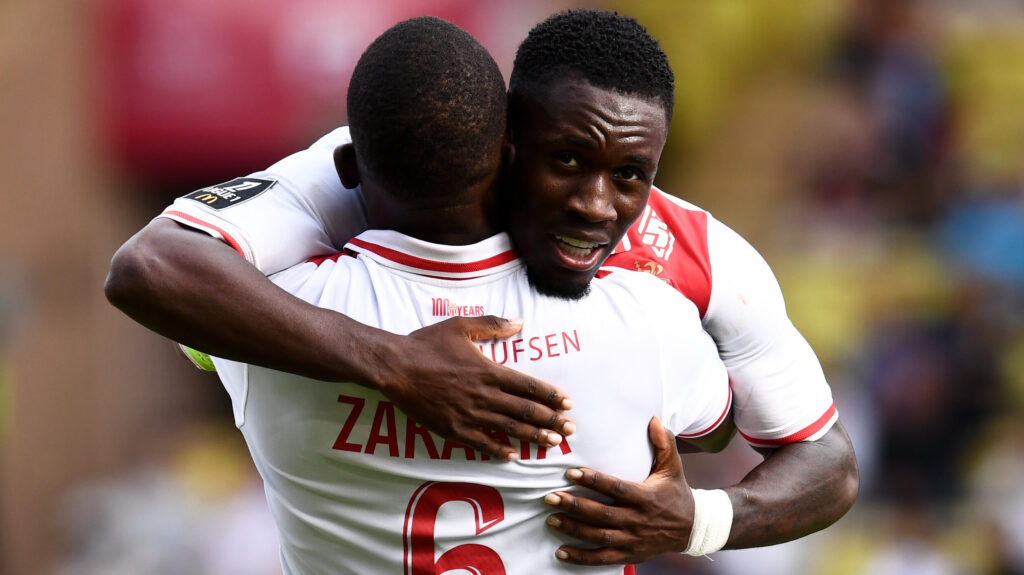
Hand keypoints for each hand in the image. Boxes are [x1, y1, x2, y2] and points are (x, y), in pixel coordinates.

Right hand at [377, 316, 574, 461]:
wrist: (396, 366)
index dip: (550, 396)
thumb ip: (493, 324)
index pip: (529, 386)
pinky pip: (481, 443)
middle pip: (525, 411)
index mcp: (489, 371)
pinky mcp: (453, 429)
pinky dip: (499, 450)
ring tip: (552, 444)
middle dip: (551, 421)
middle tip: (570, 430)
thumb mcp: (461, 325)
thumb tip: (520, 321)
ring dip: (533, 437)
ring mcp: (469, 414)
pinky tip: (513, 455)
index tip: (567, 404)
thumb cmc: (427, 344)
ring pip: (509, 429)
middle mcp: (484, 395)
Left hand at [543, 417, 693, 564]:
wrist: (692, 529)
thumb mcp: (673, 467)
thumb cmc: (676, 494)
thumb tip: (653, 419)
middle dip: (575, 506)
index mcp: (646, 497)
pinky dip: (581, 557)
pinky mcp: (629, 555)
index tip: (572, 472)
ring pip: (599, 536)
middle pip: (602, 514)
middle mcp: (638, 520)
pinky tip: (560, 552)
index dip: (594, 481)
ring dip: (573, 529)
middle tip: (551, 497)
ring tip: (552, 518)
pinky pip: (602, 558)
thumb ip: (664, 443)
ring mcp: (633, 540)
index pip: (616, 489)